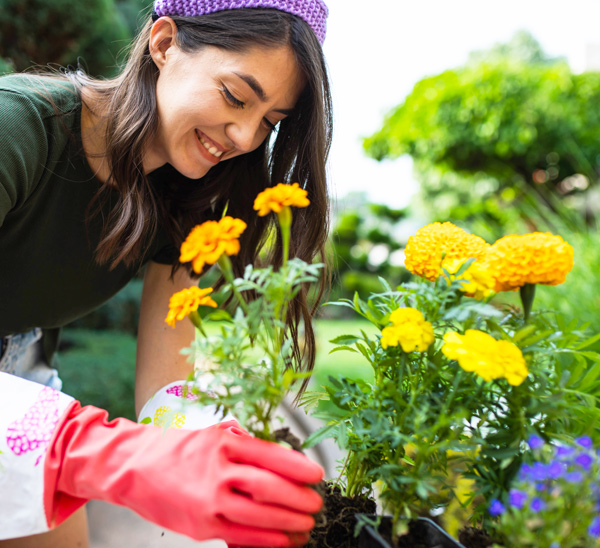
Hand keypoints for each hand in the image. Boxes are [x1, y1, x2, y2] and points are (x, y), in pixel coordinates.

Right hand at [45, 404, 322, 545]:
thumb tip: (280, 461)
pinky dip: (264, 540)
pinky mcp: (200, 525)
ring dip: (287, 521)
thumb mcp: (214, 435)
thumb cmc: (176, 448)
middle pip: (268, 486)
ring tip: (305, 524)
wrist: (133, 467)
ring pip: (258, 514)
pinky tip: (281, 540)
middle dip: (298, 497)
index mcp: (224, 443)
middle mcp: (218, 470)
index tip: (317, 474)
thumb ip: (245, 447)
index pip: (271, 455)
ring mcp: (209, 499)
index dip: (298, 467)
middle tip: (315, 503)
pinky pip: (239, 535)